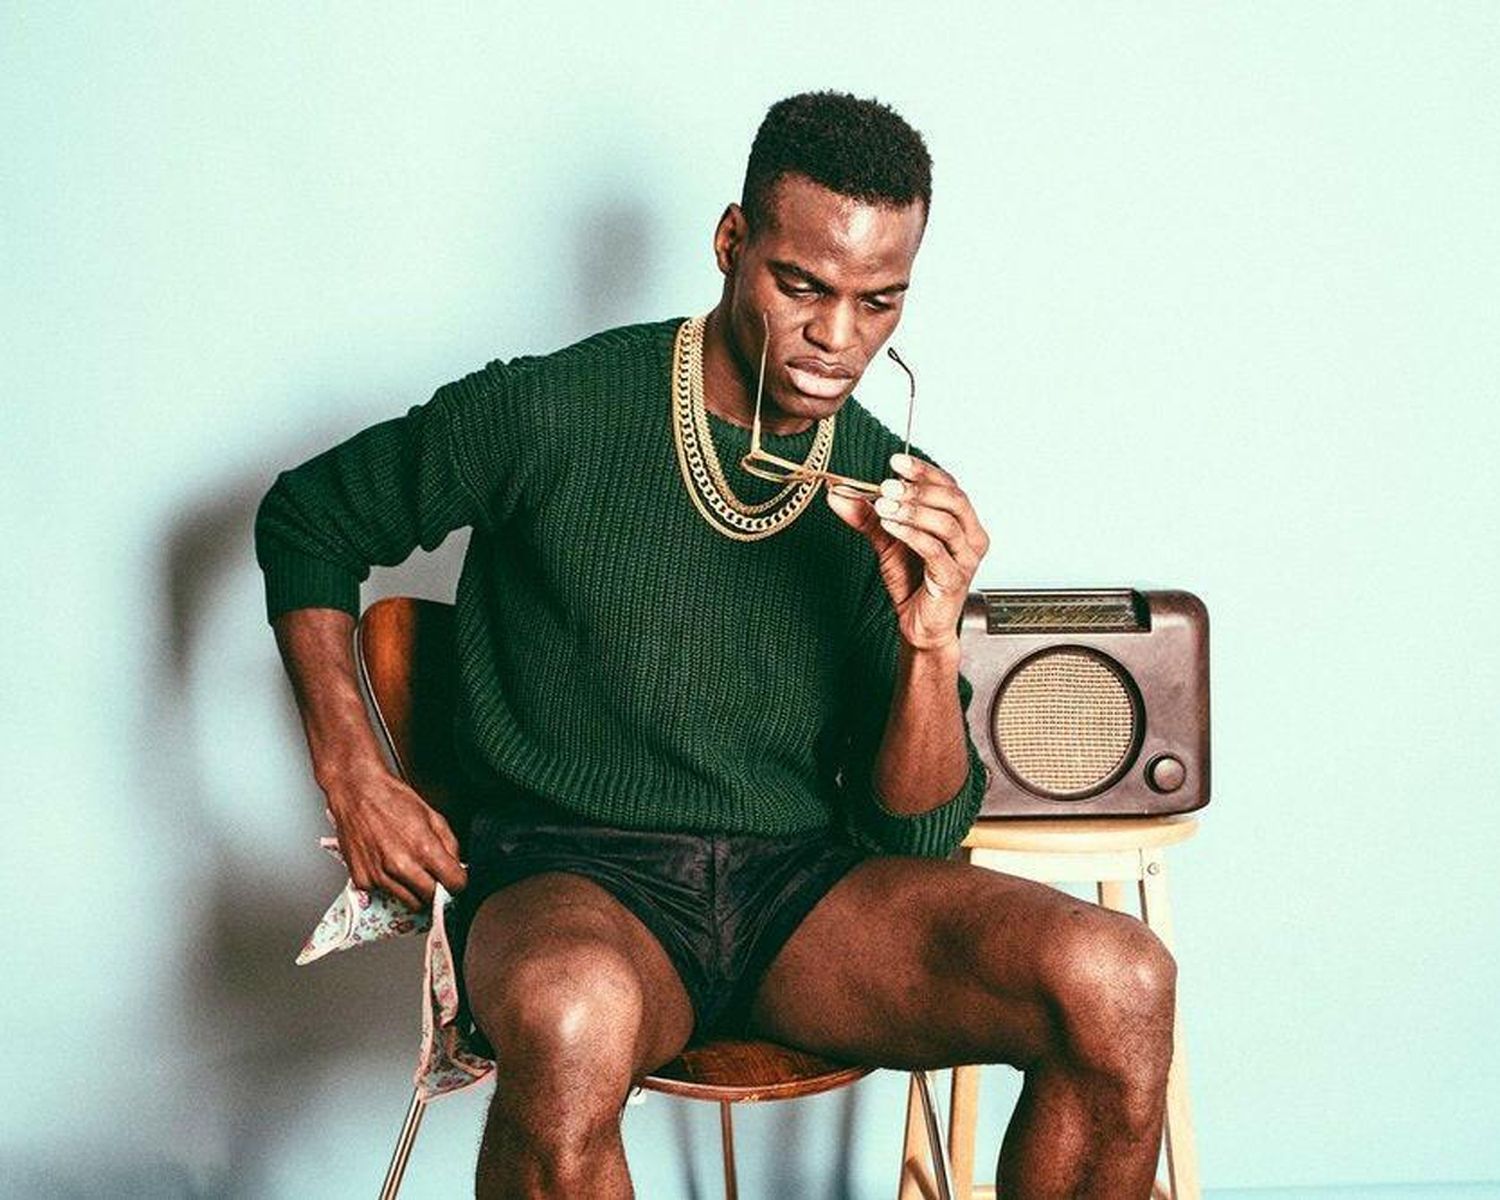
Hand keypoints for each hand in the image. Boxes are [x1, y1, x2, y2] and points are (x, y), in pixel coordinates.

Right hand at [323, 764, 467, 910]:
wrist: (357, 792)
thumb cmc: (392, 799)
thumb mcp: (432, 815)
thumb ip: (450, 844)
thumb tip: (457, 865)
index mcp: (423, 848)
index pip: (455, 884)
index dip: (458, 882)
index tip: (454, 879)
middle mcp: (401, 865)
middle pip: (431, 898)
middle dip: (437, 890)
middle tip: (433, 877)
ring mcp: (379, 875)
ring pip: (409, 902)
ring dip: (414, 891)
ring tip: (410, 869)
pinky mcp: (362, 880)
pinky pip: (384, 894)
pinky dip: (389, 884)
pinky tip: (387, 865)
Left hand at [825, 452, 989, 651]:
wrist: (919, 626)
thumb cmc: (912, 582)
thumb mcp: (886, 540)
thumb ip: (866, 516)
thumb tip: (837, 493)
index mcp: (962, 521)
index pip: (949, 485)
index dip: (923, 471)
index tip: (896, 461)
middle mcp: (971, 536)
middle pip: (953, 499)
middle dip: (918, 488)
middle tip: (887, 485)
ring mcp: (966, 559)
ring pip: (945, 522)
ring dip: (911, 510)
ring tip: (883, 505)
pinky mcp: (953, 579)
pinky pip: (934, 549)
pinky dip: (910, 533)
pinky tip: (890, 525)